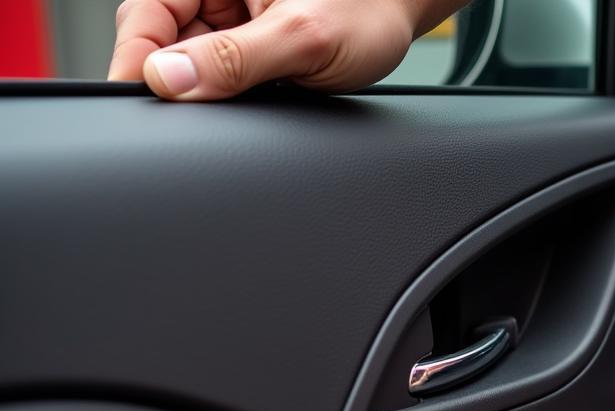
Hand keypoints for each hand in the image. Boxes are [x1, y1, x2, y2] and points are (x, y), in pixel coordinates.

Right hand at [108, 0, 425, 100]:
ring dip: (203, 94)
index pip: (147, 13)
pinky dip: (226, 99)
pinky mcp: (251, 49)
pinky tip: (246, 109)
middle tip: (187, 119)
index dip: (135, 58)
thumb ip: (236, 60)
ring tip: (239, 104)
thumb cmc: (368, 9)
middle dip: (170, 81)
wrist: (403, 12)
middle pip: (163, 41)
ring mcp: (232, 21)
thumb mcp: (302, 38)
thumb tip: (171, 81)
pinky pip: (221, 77)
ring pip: (191, 65)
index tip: (136, 100)